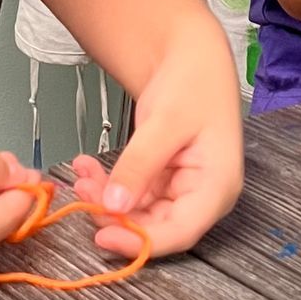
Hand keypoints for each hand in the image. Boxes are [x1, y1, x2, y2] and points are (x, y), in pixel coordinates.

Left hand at [70, 30, 243, 261]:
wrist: (191, 57)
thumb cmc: (194, 83)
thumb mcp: (165, 122)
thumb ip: (140, 165)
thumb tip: (115, 205)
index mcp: (218, 187)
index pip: (181, 232)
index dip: (141, 242)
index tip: (103, 237)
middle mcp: (203, 196)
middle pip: (157, 227)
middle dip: (115, 215)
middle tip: (83, 193)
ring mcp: (182, 190)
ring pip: (139, 214)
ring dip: (107, 199)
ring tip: (82, 174)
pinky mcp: (164, 182)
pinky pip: (132, 196)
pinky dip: (109, 186)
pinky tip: (89, 168)